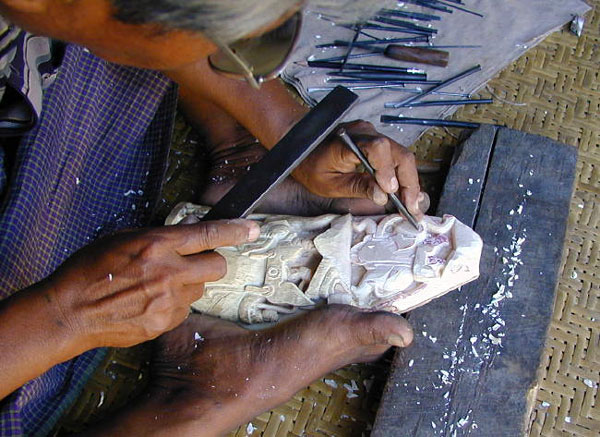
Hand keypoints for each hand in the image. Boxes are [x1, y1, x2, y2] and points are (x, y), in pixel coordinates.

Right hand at [45, 220, 258, 348]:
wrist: (70, 312)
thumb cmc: (89, 270)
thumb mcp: (123, 238)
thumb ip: (158, 237)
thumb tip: (185, 233)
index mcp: (157, 245)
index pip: (208, 234)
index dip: (235, 230)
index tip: (251, 229)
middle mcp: (169, 272)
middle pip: (217, 265)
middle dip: (211, 261)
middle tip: (193, 263)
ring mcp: (169, 300)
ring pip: (200, 289)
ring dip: (188, 284)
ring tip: (158, 286)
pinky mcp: (165, 323)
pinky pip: (184, 310)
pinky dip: (174, 305)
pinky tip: (150, 303)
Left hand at [293, 120, 422, 217]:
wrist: (302, 144)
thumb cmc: (311, 164)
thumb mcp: (329, 183)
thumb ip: (357, 187)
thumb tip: (383, 196)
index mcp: (350, 140)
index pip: (378, 148)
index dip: (388, 170)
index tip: (391, 192)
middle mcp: (367, 133)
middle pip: (400, 155)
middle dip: (409, 184)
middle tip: (411, 209)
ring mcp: (374, 135)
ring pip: (402, 157)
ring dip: (409, 183)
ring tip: (411, 206)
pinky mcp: (377, 142)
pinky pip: (396, 158)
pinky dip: (402, 177)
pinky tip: (404, 195)